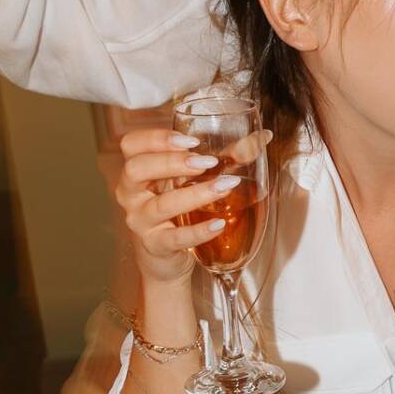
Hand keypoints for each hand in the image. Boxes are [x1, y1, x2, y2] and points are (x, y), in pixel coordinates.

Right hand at [113, 124, 246, 285]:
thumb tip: (263, 136)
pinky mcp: (156, 245)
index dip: (156, 138)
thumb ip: (226, 157)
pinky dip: (198, 231)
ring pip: (160, 205)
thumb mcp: (196, 178)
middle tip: (207, 162)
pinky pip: (174, 238)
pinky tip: (219, 224)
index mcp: (139, 170)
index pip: (131, 144)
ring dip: (194, 194)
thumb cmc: (180, 208)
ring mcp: (141, 221)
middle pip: (136, 169)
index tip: (191, 140)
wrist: (168, 256)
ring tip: (225, 187)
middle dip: (172, 162)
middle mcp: (132, 193)